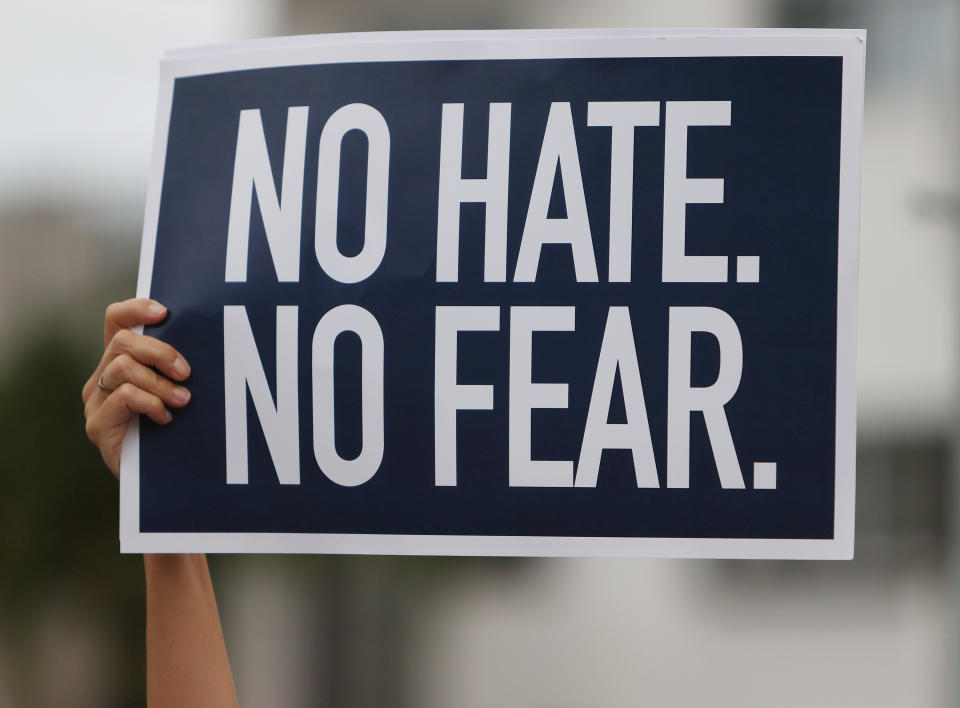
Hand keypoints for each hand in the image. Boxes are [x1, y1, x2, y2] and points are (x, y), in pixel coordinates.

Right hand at [82, 299, 191, 476]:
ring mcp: (95, 402)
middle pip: (123, 342)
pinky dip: (150, 403)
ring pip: (122, 368)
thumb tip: (203, 336)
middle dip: (160, 352)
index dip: (135, 309)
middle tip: (186, 373)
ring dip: (159, 383)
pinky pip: (122, 397)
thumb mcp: (179, 388)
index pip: (116, 321)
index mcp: (120, 362)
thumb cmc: (176, 429)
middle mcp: (102, 378)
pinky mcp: (97, 426)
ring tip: (183, 401)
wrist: (163, 479)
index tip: (164, 312)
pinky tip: (166, 418)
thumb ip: (177, 366)